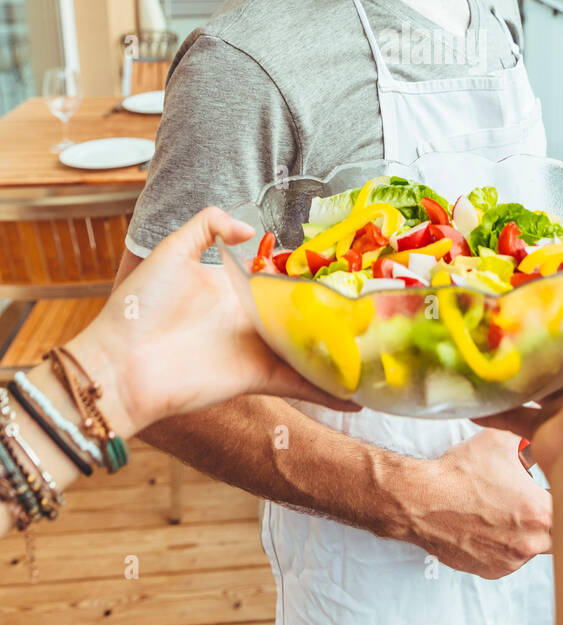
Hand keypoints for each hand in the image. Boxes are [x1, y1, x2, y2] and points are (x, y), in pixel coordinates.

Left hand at [73, 207, 361, 436]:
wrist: (118, 365)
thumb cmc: (139, 307)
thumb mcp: (171, 251)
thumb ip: (208, 224)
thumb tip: (251, 228)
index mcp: (232, 288)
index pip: (279, 276)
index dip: (310, 271)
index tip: (345, 262)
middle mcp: (250, 319)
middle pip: (303, 313)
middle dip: (337, 311)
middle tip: (380, 304)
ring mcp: (256, 349)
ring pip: (310, 349)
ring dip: (342, 353)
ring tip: (382, 350)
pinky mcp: (256, 378)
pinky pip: (301, 384)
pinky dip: (330, 393)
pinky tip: (361, 400)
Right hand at [415, 427, 551, 578]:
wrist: (423, 500)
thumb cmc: (461, 473)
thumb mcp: (503, 442)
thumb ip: (533, 445)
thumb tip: (547, 443)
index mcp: (540, 513)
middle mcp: (530, 543)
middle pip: (560, 536)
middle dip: (553, 519)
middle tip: (538, 502)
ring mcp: (511, 561)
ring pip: (534, 548)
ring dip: (527, 532)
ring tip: (505, 510)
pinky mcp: (492, 571)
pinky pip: (511, 558)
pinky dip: (506, 544)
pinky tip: (491, 524)